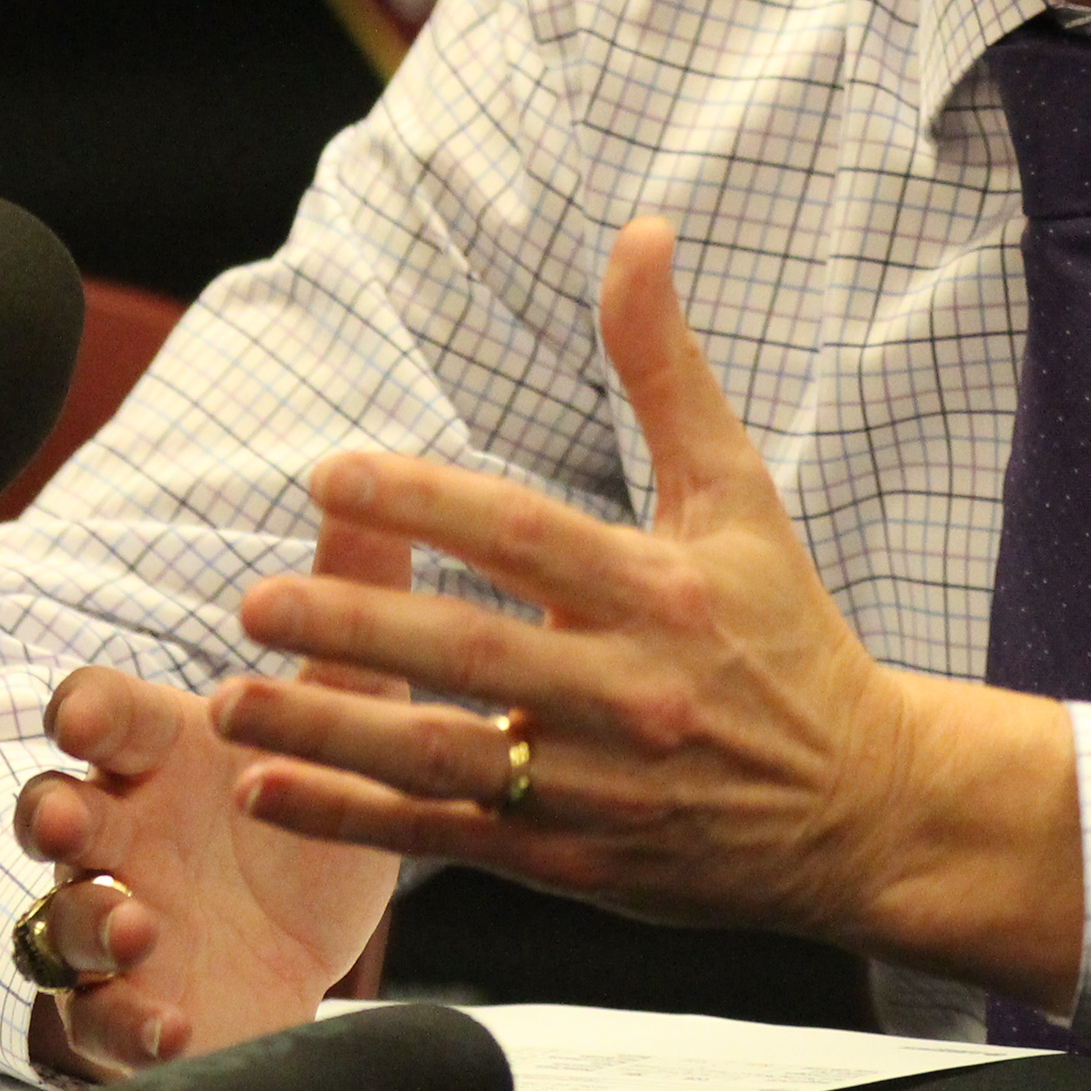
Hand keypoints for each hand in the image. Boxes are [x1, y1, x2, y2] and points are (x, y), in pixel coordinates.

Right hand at [11, 529, 406, 1075]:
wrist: (303, 953)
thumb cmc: (300, 819)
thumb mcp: (346, 712)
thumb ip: (349, 608)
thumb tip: (375, 489)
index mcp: (160, 753)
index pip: (96, 714)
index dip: (83, 713)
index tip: (89, 718)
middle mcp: (119, 834)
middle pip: (47, 812)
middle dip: (46, 816)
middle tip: (69, 821)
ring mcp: (110, 924)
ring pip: (55, 920)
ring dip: (83, 922)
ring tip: (135, 921)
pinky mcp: (123, 1010)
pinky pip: (92, 1021)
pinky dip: (123, 1020)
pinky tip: (167, 1016)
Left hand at [209, 217, 1085, 1004]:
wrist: (857, 803)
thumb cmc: (784, 632)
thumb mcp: (738, 492)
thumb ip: (667, 368)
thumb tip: (638, 231)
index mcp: (661, 591)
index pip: (526, 535)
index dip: (426, 503)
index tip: (331, 476)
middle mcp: (627, 691)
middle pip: (472, 654)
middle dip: (355, 629)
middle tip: (253, 601)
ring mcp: (596, 786)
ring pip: (443, 756)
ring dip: (331, 730)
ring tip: (233, 699)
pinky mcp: (572, 860)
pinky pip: (445, 835)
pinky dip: (351, 818)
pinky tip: (267, 791)